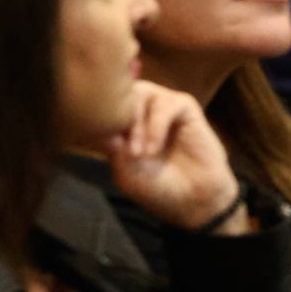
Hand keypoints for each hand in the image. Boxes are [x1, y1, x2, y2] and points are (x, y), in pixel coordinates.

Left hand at [105, 82, 249, 234]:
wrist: (192, 199)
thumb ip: (112, 147)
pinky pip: (165, 104)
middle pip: (118, 93)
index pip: (102, 106)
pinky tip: (153, 149)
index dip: (97, 122)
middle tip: (122, 150)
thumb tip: (98, 123)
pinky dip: (156, 126)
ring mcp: (162, 107)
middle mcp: (141, 110)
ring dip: (136, 124)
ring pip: (140, 92)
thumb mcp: (125, 171)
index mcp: (122, 124)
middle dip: (116, 120)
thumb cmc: (157, 187)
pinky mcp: (185, 107)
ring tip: (138, 154)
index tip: (103, 149)